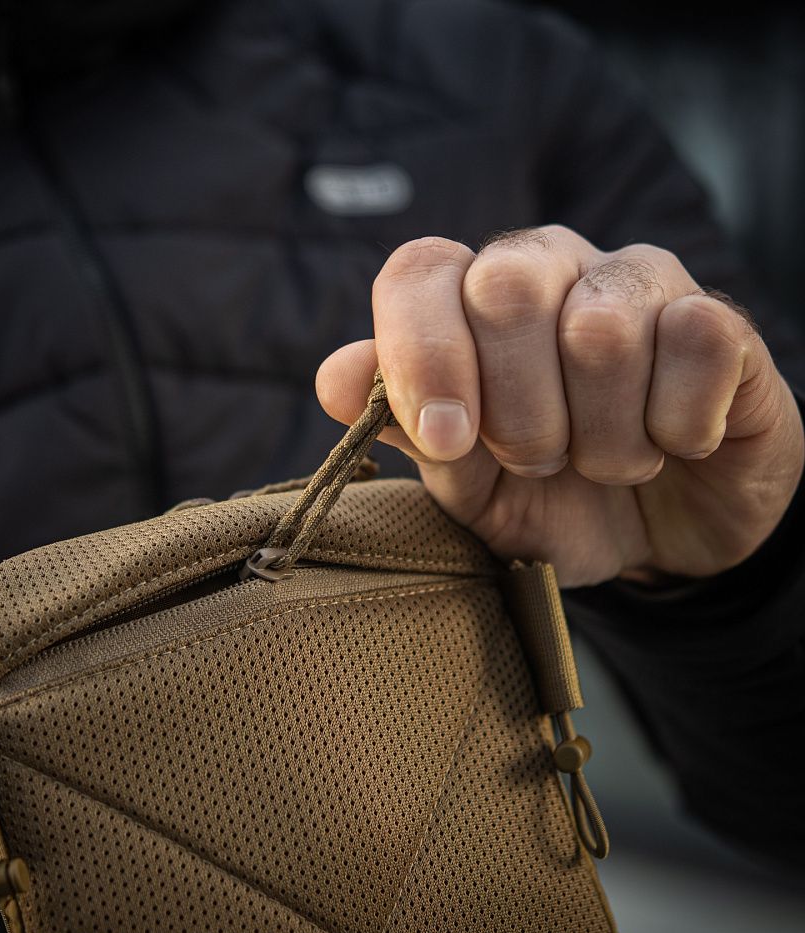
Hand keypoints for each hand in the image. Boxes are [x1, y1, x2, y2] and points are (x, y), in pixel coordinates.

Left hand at [317, 229, 804, 586]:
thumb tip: (336, 378)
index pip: (420, 271)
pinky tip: (676, 443)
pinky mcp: (719, 317)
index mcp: (468, 304)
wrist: (659, 541)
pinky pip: (695, 343)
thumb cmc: (550, 504)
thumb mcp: (466, 487)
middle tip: (538, 462)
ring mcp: (636, 284)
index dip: (422, 353)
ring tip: (608, 462)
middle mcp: (548, 269)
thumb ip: (406, 430)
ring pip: (601, 328)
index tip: (445, 440)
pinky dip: (676, 426)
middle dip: (517, 412)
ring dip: (600, 435)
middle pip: (505, 288)